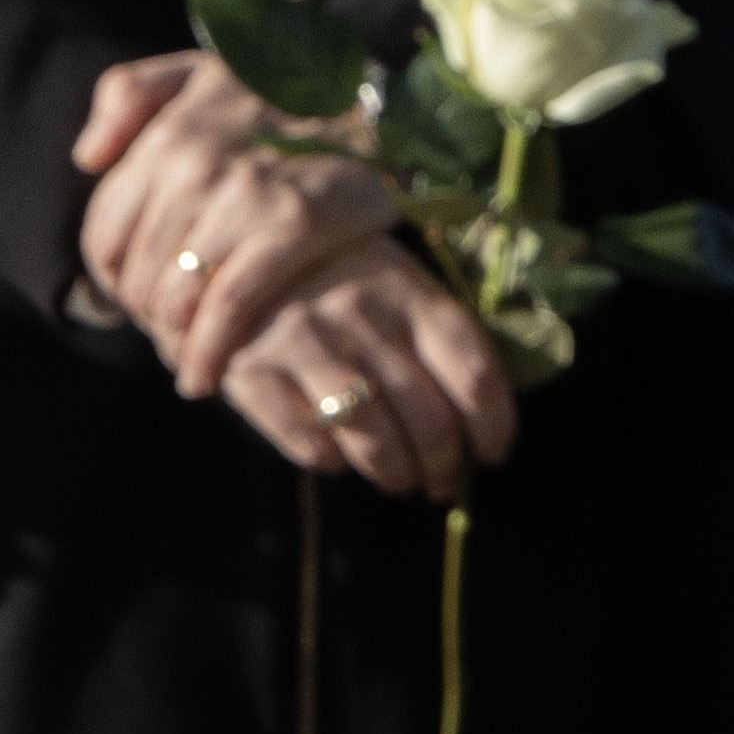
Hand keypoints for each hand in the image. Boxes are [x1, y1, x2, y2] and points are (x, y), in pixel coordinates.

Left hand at [72, 51, 402, 397]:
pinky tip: (204, 374)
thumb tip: (88, 158)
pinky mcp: (295, 223)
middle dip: (146, 314)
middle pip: (139, 272)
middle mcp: (195, 162)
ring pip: (177, 294)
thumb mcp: (198, 71)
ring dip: (173, 339)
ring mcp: (245, 192)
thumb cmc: (282, 95)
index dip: (112, 279)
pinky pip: (229, 304)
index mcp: (166, 134)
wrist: (381, 106)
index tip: (134, 300)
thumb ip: (129, 95)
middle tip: (169, 334)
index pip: (105, 231)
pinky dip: (209, 349)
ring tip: (187, 356)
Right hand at [213, 243, 518, 500]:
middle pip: (429, 421)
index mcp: (410, 292)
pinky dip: (331, 463)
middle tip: (441, 481)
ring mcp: (305, 342)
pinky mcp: (253, 371)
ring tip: (398, 479)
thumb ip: (439, 344)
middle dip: (443, 467)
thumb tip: (483, 428)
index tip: (492, 453)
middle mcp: (360, 314)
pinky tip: (338, 456)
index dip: (492, 426)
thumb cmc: (345, 280)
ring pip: (374, 443)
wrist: (240, 251)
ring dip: (395, 475)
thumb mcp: (399, 287)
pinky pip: (309, 446)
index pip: (472, 374)